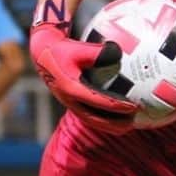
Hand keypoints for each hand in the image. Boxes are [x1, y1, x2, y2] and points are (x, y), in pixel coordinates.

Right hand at [29, 11, 136, 132]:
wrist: (42, 54)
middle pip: (95, 119)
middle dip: (115, 123)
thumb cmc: (61, 48)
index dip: (116, 106)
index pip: (98, 101)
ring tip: (128, 126)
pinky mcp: (71, 103)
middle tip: (133, 122)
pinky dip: (103, 121)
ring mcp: (69, 104)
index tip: (133, 107)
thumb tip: (118, 52)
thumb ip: (97, 52)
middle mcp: (69, 100)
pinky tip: (117, 120)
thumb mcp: (78, 48)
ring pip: (92, 121)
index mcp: (71, 88)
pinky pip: (89, 116)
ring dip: (110, 126)